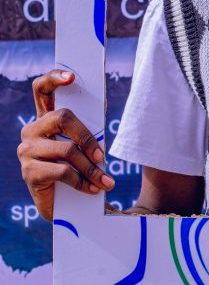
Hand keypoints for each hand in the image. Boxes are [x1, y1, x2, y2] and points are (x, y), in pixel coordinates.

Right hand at [17, 69, 114, 220]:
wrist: (63, 206)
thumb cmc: (76, 169)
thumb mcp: (81, 146)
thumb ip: (86, 129)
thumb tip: (103, 114)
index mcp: (44, 119)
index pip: (42, 89)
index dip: (54, 78)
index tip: (72, 77)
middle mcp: (32, 130)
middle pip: (62, 117)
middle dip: (87, 136)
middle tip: (102, 156)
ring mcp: (26, 150)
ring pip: (67, 149)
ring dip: (91, 168)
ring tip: (105, 180)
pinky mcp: (29, 171)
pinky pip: (62, 171)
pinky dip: (82, 181)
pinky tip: (92, 189)